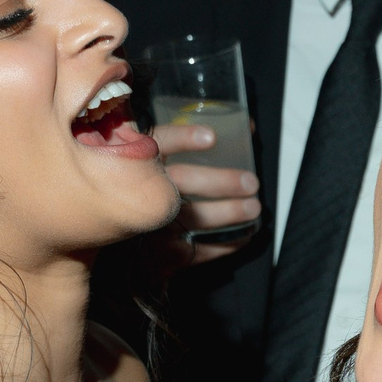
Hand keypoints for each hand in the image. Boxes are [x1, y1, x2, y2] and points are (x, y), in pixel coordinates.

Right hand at [154, 120, 260, 267]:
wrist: (128, 240)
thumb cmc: (152, 191)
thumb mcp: (158, 162)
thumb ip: (191, 144)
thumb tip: (247, 127)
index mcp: (142, 162)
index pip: (159, 143)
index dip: (183, 138)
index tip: (211, 136)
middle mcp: (145, 191)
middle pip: (183, 181)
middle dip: (221, 181)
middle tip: (251, 182)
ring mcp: (153, 225)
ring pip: (195, 217)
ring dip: (230, 213)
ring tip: (253, 208)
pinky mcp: (164, 254)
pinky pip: (201, 249)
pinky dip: (228, 243)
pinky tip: (245, 233)